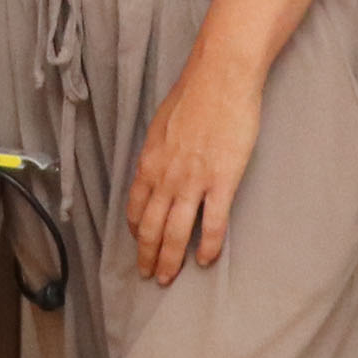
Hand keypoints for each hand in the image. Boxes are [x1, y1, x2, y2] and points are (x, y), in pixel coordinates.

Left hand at [123, 46, 267, 284]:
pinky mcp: (222, 182)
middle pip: (151, 228)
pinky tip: (205, 260)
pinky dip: (207, 246)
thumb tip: (158, 167)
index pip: (135, 208)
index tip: (139, 244)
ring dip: (170, 260)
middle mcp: (165, 177)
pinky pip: (212, 224)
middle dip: (148, 256)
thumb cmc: (193, 95)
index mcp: (149, 163)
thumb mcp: (161, 125)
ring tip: (169, 278)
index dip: (136, 232)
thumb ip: (158, 152)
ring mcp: (192, 182)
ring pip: (175, 232)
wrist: (220, 79)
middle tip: (150, 275)